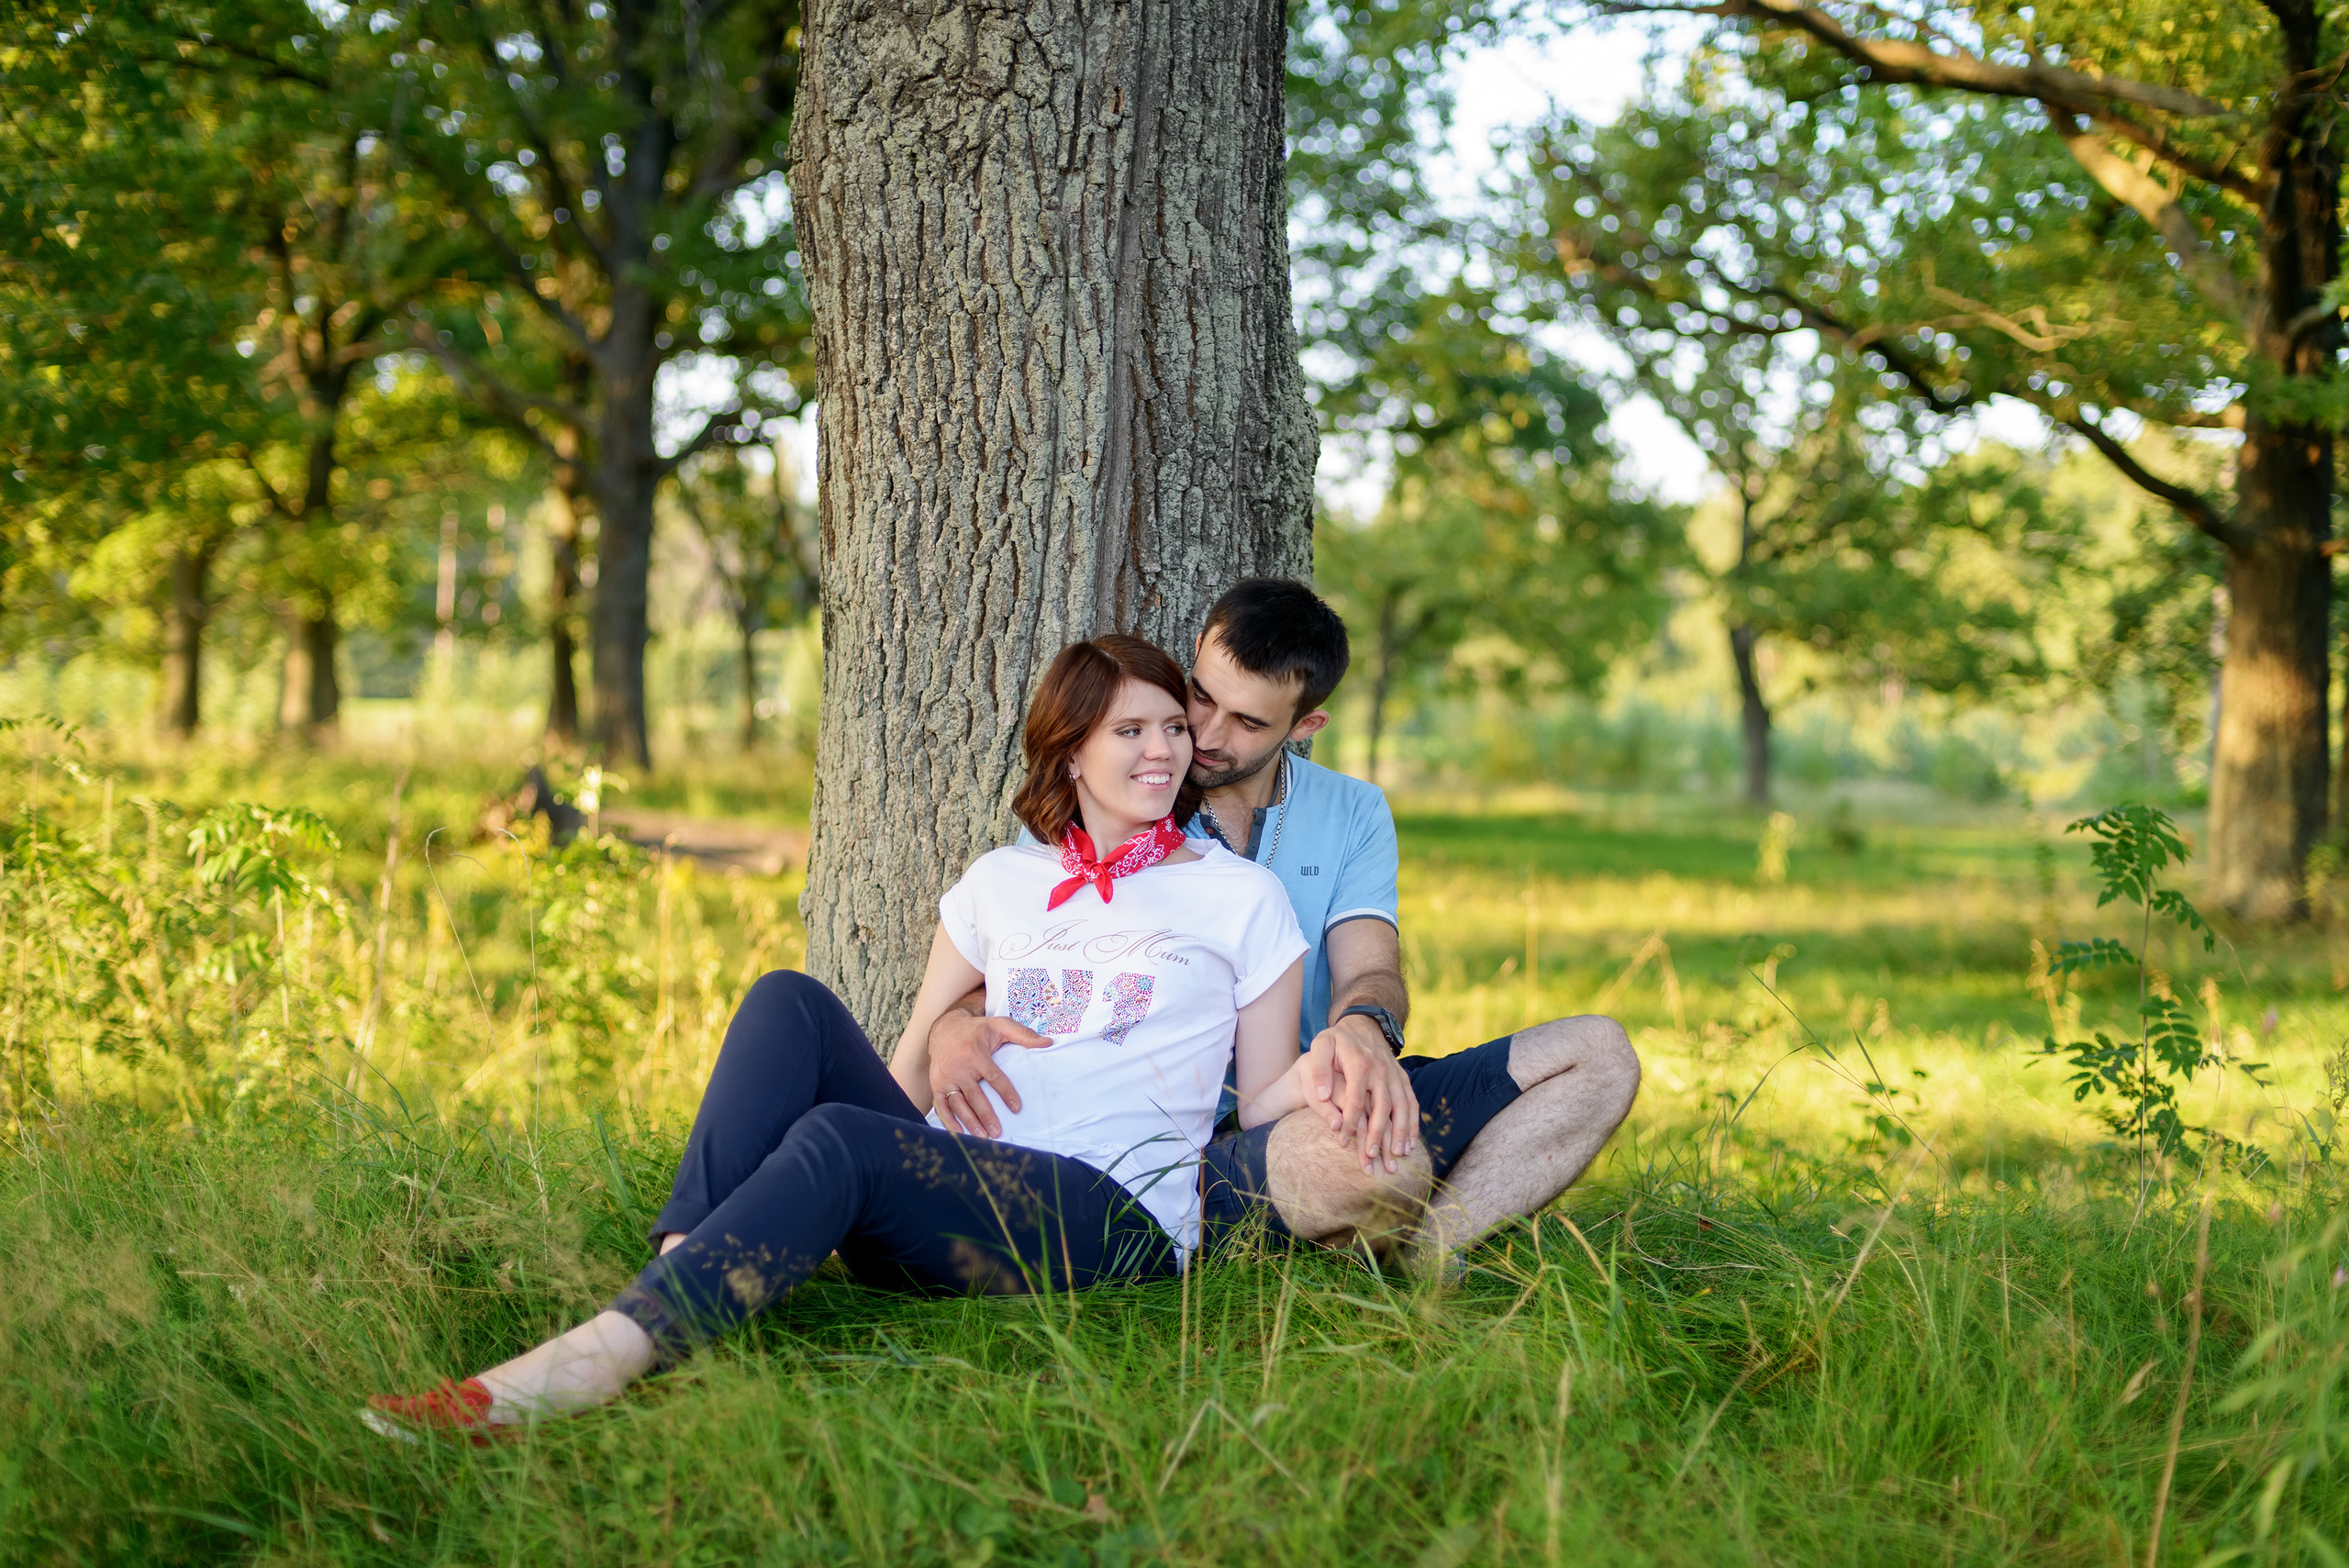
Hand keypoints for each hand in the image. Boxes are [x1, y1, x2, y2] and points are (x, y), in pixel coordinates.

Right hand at [927, 1007, 1048, 1137]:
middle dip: (986, 1115)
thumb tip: (1048, 1043)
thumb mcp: (1000, 1025)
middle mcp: (959, 1067)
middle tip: (997, 1132)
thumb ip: (1024, 1034)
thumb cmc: (977, 1030)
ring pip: (957, 1103)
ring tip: (982, 1136)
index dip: (1006, 1093)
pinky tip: (959, 1133)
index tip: (1016, 1108)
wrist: (945, 1028)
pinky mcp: (936, 1084)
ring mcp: (945, 1077)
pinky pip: (940, 1105)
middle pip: (974, 1095)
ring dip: (969, 1121)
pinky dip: (948, 1120)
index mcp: (976, 1054)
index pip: (993, 1077)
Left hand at [1302, 1013, 1417, 1173]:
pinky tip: (1411, 1143)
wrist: (1363, 1023)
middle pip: (1382, 1107)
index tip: (1343, 1143)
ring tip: (1397, 1155)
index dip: (1350, 1124)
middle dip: (1378, 1134)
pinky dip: (1413, 1123)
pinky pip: (1411, 1102)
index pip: (1355, 1100)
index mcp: (1360, 1064)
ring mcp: (1395, 1075)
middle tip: (1371, 1157)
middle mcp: (1381, 1071)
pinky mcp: (1403, 1078)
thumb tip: (1322, 1095)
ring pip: (1402, 1107)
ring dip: (1401, 1132)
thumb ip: (1319, 1069)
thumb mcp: (1321, 1045)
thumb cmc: (1337, 1039)